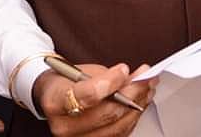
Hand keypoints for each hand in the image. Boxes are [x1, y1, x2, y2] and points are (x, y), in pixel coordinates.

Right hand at [32, 63, 155, 136]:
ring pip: (116, 127)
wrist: (53, 98)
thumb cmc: (66, 83)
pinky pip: (118, 135)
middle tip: (146, 78)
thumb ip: (106, 77)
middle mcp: (64, 126)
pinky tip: (140, 103)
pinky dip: (132, 118)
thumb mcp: (81, 72)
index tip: (123, 69)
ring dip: (137, 106)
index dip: (110, 82)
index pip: (87, 95)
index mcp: (56, 102)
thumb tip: (134, 79)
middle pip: (106, 114)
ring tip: (147, 89)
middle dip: (132, 94)